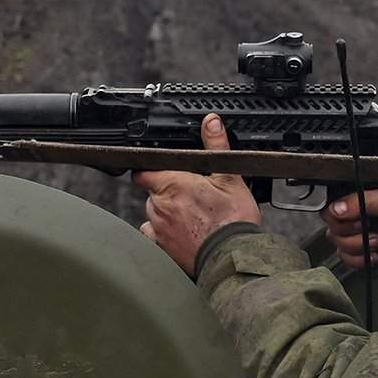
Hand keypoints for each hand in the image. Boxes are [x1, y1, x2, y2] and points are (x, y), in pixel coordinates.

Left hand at [133, 114, 260, 275]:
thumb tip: (211, 122)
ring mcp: (158, 229)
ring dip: (166, 214)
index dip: (152, 170)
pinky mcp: (161, 249)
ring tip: (192, 219)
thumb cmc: (232, 220)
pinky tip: (184, 235)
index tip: (164, 172)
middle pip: (152, 193)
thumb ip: (216, 145)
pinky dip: (164, 235)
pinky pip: (154, 237)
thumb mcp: (230, 177)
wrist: (234, 255)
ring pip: (153, 215)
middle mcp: (159, 206)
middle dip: (167, 194)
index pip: (144, 171)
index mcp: (172, 183)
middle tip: (192, 198)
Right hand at [321, 185, 377, 273]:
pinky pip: (344, 258)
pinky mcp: (359, 251)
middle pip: (331, 223)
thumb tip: (337, 207)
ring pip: (336, 242)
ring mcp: (357, 232)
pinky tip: (377, 255)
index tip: (358, 218)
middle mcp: (357, 211)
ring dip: (358, 247)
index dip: (340, 212)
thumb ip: (365, 200)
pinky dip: (360, 260)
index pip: (334, 199)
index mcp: (364, 192)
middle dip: (352, 232)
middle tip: (372, 230)